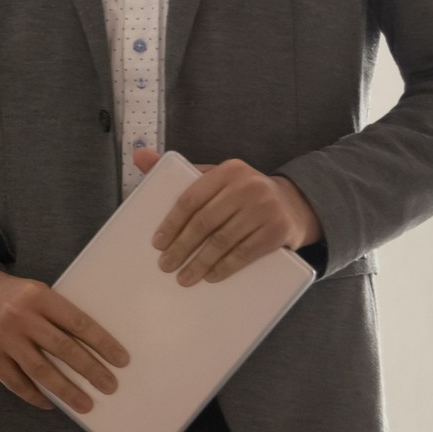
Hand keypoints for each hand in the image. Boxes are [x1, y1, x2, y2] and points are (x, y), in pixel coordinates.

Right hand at [0, 264, 128, 413]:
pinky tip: (49, 403)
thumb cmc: (10, 295)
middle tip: (109, 385)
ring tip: (85, 404)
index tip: (120, 359)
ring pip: (41, 370)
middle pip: (62, 348)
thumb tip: (90, 348)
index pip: (77, 322)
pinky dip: (34, 395)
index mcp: (37, 295)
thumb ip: (56, 314)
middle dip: (90, 370)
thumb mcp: (34, 292)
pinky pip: (16, 382)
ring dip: (66, 390)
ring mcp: (2, 336)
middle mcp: (19, 315)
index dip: (102, 342)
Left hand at [135, 148, 321, 285]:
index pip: (191, 198)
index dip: (172, 223)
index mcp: (228, 170)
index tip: (158, 244)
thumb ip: (180, 171)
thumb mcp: (216, 177)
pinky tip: (211, 276)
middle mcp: (247, 186)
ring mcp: (265, 209)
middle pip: (205, 222)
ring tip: (184, 277)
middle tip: (166, 266)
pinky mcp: (278, 231)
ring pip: (223, 240)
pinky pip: (245, 253)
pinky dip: (225, 267)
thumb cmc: (242, 192)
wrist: (293, 204)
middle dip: (182, 247)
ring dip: (200, 262)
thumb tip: (139, 155)